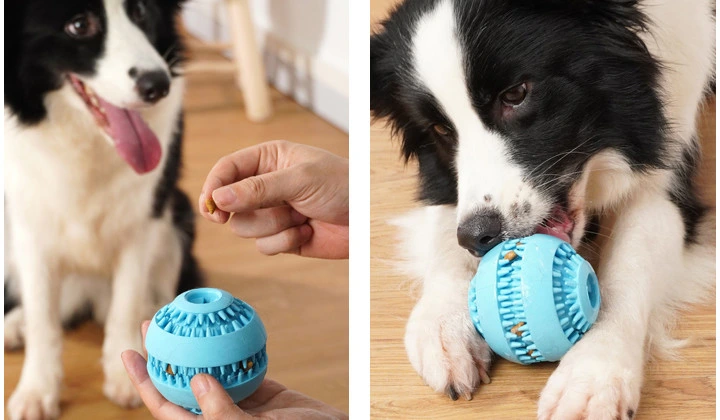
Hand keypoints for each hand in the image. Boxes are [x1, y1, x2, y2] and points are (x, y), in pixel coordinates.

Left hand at [121, 321, 347, 418]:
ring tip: (183, 318)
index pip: (165, 405)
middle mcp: (215, 415)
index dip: (144, 380)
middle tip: (153, 321)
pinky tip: (223, 324)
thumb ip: (223, 414)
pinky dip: (231, 345)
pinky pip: (239, 363)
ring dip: (193, 345)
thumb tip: (197, 380)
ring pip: (207, 369)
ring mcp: (237, 401)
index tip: (130, 352)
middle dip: (163, 352)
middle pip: (180, 381)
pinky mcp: (258, 390)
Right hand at [199, 140, 348, 258]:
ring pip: (245, 228)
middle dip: (256, 212)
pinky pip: (264, 247)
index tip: (212, 209)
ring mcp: (272, 212)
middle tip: (282, 210)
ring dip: (274, 227)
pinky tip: (306, 232)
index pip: (227, 170)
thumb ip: (257, 189)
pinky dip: (284, 242)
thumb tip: (218, 198)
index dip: (214, 188)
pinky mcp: (281, 237)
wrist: (367, 219)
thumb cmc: (342, 186)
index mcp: (268, 159)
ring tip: (301, 218)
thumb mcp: (300, 180)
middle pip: (230, 205)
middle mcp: (265, 185)